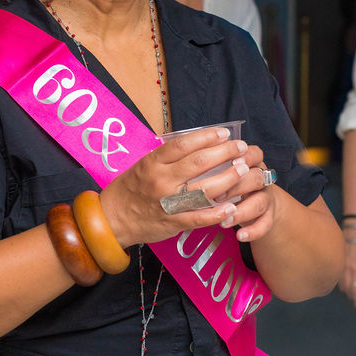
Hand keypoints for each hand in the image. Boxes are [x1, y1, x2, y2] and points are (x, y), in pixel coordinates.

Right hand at [99, 126, 248, 247]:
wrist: (111, 220)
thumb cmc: (129, 190)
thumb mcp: (142, 165)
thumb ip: (166, 157)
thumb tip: (195, 144)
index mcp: (153, 163)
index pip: (184, 144)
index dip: (207, 136)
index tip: (224, 133)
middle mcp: (161, 181)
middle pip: (199, 163)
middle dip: (225, 153)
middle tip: (241, 148)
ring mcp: (168, 202)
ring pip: (204, 189)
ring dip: (228, 179)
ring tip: (243, 170)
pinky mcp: (173, 222)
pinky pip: (199, 217)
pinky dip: (217, 212)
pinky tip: (232, 206)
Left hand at [209, 144, 284, 243]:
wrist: (255, 201)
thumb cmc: (230, 181)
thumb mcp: (222, 168)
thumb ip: (210, 163)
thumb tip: (184, 158)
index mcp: (249, 161)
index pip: (252, 154)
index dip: (243, 158)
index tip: (230, 162)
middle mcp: (260, 177)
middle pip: (256, 177)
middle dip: (236, 186)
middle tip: (216, 197)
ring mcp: (265, 196)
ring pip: (260, 201)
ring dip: (242, 212)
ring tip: (224, 222)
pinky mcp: (268, 215)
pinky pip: (265, 223)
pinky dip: (253, 230)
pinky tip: (240, 236)